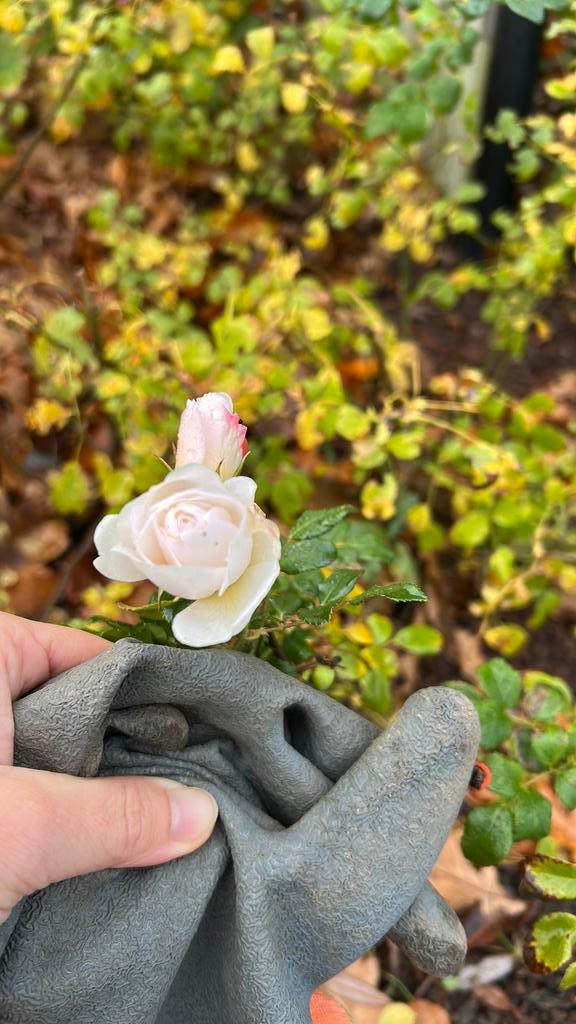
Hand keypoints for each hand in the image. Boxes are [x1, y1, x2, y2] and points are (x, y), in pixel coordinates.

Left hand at [0, 613, 217, 924]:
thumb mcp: (23, 825)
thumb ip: (115, 816)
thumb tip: (203, 815)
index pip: (89, 658)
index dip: (147, 697)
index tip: (196, 741)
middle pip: (79, 709)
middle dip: (125, 755)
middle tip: (182, 793)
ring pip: (56, 758)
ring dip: (92, 796)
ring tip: (152, 826)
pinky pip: (34, 794)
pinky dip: (59, 818)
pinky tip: (99, 851)